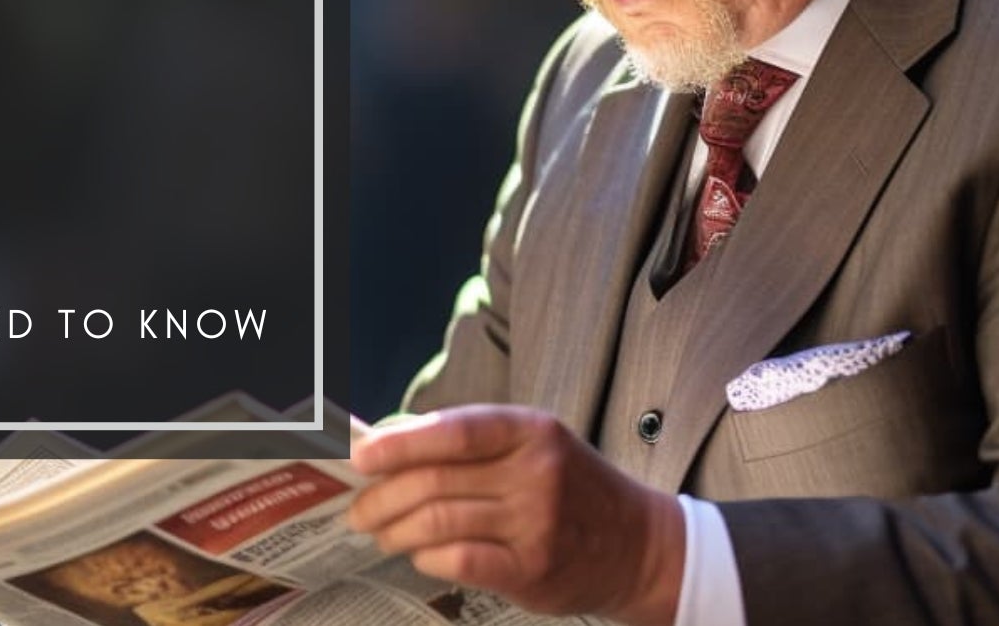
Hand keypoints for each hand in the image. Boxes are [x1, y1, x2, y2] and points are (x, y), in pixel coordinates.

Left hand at [346, 405, 684, 625]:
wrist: (639, 545)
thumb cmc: (571, 488)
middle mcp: (535, 472)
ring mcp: (536, 523)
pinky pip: (460, 560)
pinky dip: (427, 558)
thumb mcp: (534, 446)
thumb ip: (470, 443)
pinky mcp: (533, 569)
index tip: (360, 457)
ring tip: (382, 534)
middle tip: (359, 510)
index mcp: (530, 430)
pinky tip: (420, 556)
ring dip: (396, 531)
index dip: (400, 443)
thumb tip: (388, 443)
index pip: (453, 430)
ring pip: (439, 522)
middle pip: (435, 482)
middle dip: (383, 498)